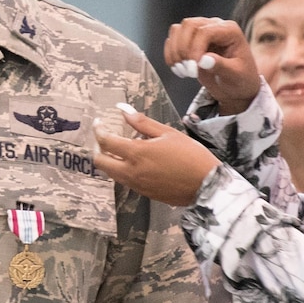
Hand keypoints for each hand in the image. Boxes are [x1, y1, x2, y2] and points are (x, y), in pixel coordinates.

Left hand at [95, 107, 219, 206]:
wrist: (206, 186)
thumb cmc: (191, 156)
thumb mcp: (168, 133)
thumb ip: (142, 122)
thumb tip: (122, 109)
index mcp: (137, 153)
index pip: (106, 142)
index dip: (98, 130)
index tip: (99, 123)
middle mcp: (132, 171)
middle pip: (100, 162)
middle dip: (97, 148)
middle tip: (104, 138)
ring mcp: (136, 185)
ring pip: (111, 173)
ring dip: (108, 160)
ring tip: (118, 148)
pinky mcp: (143, 193)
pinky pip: (124, 181)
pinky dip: (121, 169)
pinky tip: (133, 161)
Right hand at [162, 17, 259, 115]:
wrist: (236, 87)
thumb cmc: (241, 80)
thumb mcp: (235, 76)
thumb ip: (221, 66)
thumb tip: (203, 60)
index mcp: (230, 31)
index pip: (206, 31)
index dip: (195, 49)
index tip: (193, 69)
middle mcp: (215, 26)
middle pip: (189, 25)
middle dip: (183, 49)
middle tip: (188, 71)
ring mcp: (201, 31)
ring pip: (178, 30)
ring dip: (175, 51)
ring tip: (183, 71)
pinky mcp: (190, 40)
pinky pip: (173, 39)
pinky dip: (171, 54)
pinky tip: (177, 69)